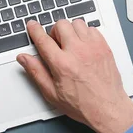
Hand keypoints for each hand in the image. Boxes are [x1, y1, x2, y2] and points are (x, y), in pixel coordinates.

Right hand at [16, 20, 132, 132]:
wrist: (108, 108)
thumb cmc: (82, 105)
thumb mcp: (52, 93)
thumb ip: (36, 72)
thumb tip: (24, 58)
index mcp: (62, 64)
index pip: (43, 39)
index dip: (35, 30)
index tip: (32, 26)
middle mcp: (77, 52)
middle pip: (60, 25)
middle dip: (54, 31)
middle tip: (56, 43)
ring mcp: (92, 48)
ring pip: (76, 23)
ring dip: (70, 30)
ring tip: (70, 44)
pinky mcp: (104, 47)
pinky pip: (91, 29)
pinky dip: (85, 34)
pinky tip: (83, 46)